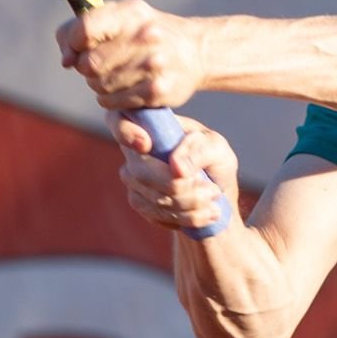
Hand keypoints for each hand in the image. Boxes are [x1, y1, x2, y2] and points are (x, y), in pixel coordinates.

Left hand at [57, 0, 204, 110]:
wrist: (194, 51)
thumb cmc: (144, 33)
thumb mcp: (117, 17)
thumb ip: (79, 29)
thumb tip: (66, 60)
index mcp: (131, 13)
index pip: (85, 29)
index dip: (73, 42)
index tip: (78, 47)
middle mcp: (145, 37)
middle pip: (90, 64)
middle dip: (87, 67)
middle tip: (100, 63)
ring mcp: (154, 65)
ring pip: (99, 85)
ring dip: (99, 83)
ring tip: (116, 73)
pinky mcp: (158, 91)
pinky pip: (112, 102)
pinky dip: (111, 98)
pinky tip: (124, 87)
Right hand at [107, 111, 239, 233]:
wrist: (215, 189)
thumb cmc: (213, 159)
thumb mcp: (216, 148)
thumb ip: (198, 152)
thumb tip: (176, 168)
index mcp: (151, 125)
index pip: (120, 120)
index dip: (125, 132)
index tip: (146, 144)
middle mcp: (134, 150)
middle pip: (141, 172)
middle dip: (181, 187)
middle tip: (212, 190)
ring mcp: (132, 177)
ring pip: (154, 198)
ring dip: (190, 204)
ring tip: (215, 198)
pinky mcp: (139, 201)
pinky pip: (157, 214)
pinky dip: (187, 217)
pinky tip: (207, 213)